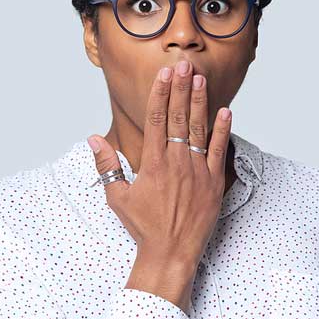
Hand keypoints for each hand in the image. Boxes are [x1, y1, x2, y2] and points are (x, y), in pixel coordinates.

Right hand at [89, 61, 231, 309]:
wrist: (171, 253)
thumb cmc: (143, 227)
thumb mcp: (118, 196)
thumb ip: (106, 165)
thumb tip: (93, 140)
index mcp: (153, 163)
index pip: (156, 120)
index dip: (160, 94)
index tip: (163, 75)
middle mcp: (177, 162)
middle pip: (179, 117)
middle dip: (180, 89)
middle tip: (184, 65)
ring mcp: (198, 171)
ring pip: (200, 129)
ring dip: (199, 102)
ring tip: (200, 80)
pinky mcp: (214, 183)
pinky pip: (220, 151)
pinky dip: (223, 130)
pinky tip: (224, 112)